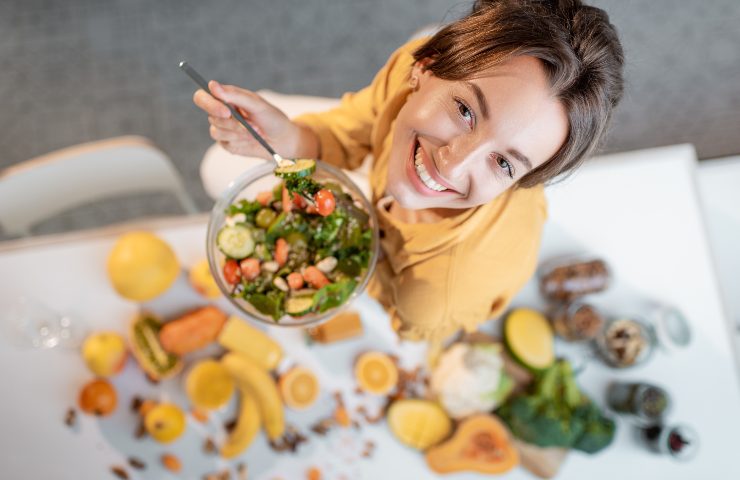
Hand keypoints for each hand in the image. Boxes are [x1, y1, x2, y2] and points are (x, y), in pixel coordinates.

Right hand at [193, 81, 311, 158]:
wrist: (282, 140)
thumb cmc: (272, 118)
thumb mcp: (257, 104)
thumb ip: (235, 95)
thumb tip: (212, 85)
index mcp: (226, 98)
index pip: (202, 97)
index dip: (209, 104)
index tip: (227, 111)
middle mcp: (221, 112)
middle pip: (210, 116)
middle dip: (231, 123)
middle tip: (249, 126)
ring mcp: (223, 129)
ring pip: (217, 131)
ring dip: (238, 133)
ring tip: (255, 131)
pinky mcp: (227, 143)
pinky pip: (224, 143)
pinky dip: (240, 142)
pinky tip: (251, 139)